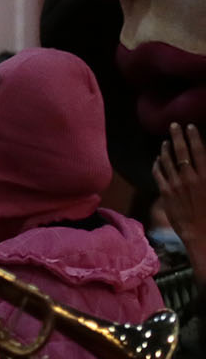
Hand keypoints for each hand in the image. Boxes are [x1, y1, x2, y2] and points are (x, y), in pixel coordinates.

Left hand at [157, 123, 205, 255]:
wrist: (201, 233)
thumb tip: (203, 163)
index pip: (199, 151)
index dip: (193, 137)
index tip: (190, 126)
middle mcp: (190, 178)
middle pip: (182, 152)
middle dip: (177, 136)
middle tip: (173, 125)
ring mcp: (176, 185)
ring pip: (167, 161)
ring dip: (165, 150)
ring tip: (164, 142)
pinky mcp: (165, 194)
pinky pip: (158, 175)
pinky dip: (157, 165)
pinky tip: (157, 160)